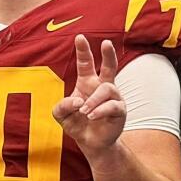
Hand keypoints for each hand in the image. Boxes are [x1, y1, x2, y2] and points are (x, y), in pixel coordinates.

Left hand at [52, 35, 124, 157]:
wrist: (90, 142)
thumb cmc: (77, 124)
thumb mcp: (61, 115)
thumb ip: (62, 106)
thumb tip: (78, 101)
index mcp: (87, 83)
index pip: (86, 64)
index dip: (83, 51)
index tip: (79, 37)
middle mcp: (102, 87)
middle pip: (109, 66)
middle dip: (108, 54)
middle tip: (106, 43)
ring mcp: (113, 97)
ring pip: (107, 89)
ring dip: (93, 100)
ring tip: (84, 111)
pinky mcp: (120, 110)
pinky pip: (112, 105)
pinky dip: (100, 110)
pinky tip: (92, 116)